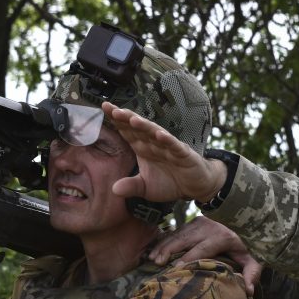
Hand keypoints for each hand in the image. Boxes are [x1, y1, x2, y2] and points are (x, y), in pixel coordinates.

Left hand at [103, 102, 226, 202]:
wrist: (194, 187)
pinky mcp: (183, 154)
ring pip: (155, 134)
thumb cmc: (169, 182)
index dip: (117, 120)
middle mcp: (154, 143)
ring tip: (133, 120)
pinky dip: (168, 140)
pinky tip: (160, 135)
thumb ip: (131, 187)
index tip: (104, 108)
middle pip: (138, 128)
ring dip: (145, 126)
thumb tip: (113, 190)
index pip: (127, 131)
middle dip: (126, 119)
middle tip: (113, 110)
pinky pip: (175, 146)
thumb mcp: (146, 188)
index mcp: (143, 147)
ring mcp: (169, 147)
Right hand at [150, 217, 263, 295]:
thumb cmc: (248, 246)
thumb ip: (252, 273)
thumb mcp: (254, 259)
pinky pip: (175, 231)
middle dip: (169, 250)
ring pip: (177, 234)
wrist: (246, 220)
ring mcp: (199, 222)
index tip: (177, 268)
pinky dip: (163, 240)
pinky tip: (154, 250)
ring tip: (152, 258)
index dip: (189, 258)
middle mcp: (209, 227)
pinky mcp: (193, 221)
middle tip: (157, 262)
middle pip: (185, 239)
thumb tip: (248, 291)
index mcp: (222, 237)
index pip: (203, 249)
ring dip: (163, 246)